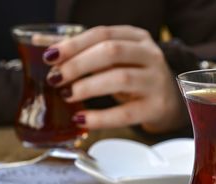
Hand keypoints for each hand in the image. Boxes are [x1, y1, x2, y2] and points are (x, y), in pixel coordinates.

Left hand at [43, 25, 188, 132]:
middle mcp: (151, 55)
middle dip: (78, 64)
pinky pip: (125, 113)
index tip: (50, 56)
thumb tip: (44, 47)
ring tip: (68, 95)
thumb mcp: (118, 60)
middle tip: (56, 78)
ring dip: (88, 86)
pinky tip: (81, 119)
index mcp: (138, 38)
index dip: (74, 44)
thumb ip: (87, 53)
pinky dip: (100, 117)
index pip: (103, 33)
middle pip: (112, 52)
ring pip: (120, 78)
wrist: (170, 101)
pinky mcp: (157, 107)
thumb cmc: (137, 77)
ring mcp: (156, 81)